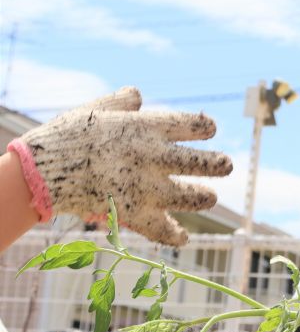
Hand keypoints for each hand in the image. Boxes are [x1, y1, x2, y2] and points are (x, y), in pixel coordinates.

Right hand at [12, 87, 230, 245]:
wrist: (42, 170)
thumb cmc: (68, 136)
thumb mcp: (96, 109)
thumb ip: (121, 103)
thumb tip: (137, 95)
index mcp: (146, 127)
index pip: (191, 125)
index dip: (204, 128)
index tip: (210, 130)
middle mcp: (152, 156)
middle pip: (199, 162)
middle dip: (218, 164)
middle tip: (226, 165)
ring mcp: (145, 187)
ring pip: (189, 196)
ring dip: (202, 197)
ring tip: (208, 195)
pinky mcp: (132, 213)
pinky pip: (161, 228)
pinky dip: (173, 234)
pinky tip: (182, 235)